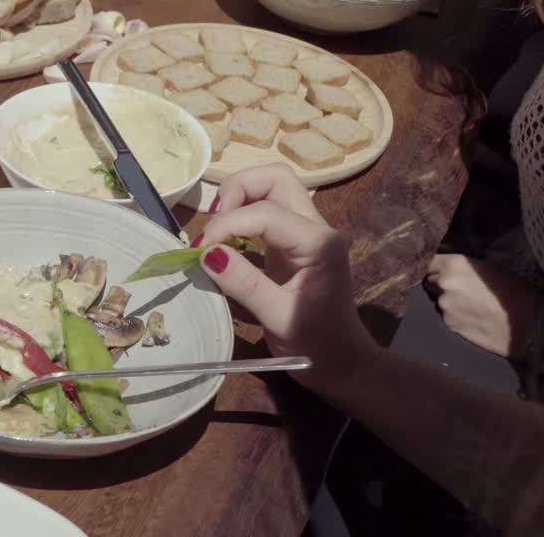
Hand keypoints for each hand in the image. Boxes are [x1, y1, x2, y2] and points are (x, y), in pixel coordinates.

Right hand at [198, 165, 381, 395]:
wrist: (344, 365)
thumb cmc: (317, 346)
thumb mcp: (279, 319)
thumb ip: (244, 284)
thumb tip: (206, 253)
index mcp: (319, 243)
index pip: (265, 212)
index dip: (227, 224)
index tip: (199, 250)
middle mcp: (317, 228)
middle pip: (274, 179)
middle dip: (237, 191)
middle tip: (213, 226)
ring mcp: (307, 232)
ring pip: (271, 188)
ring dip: (239, 200)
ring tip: (217, 233)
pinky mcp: (294, 243)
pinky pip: (267, 211)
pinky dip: (242, 216)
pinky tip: (226, 243)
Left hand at [425, 254, 537, 358]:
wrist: (529, 323)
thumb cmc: (515, 292)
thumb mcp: (488, 268)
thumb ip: (462, 269)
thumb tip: (447, 272)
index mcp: (454, 264)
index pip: (429, 262)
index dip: (434, 268)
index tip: (439, 271)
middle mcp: (444, 283)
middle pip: (429, 282)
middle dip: (439, 285)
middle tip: (461, 290)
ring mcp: (444, 305)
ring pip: (438, 301)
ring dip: (448, 302)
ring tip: (472, 306)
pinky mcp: (449, 324)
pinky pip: (446, 317)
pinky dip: (455, 317)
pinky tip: (474, 318)